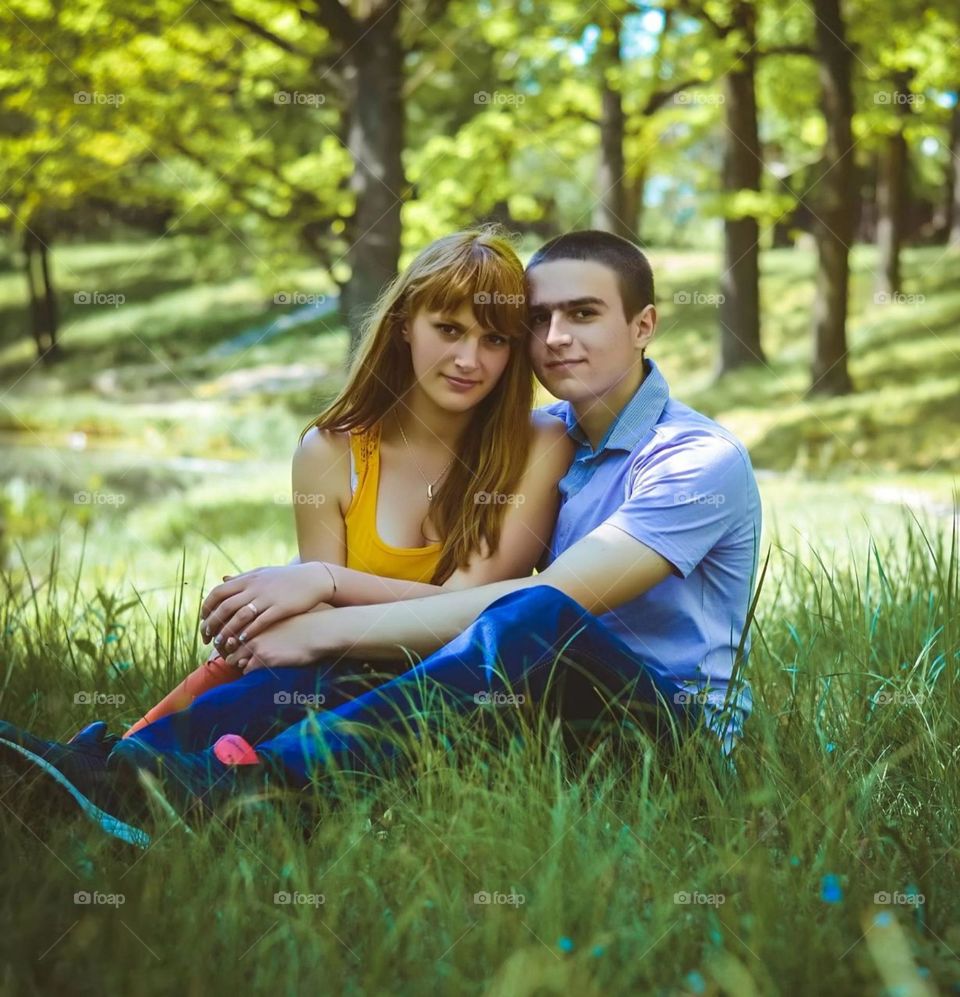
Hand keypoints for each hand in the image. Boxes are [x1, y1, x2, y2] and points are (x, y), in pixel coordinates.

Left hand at [200, 563, 334, 652]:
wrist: (313, 579)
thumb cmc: (286, 578)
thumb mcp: (262, 573)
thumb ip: (242, 578)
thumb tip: (222, 579)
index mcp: (248, 578)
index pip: (217, 593)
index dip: (207, 608)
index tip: (203, 622)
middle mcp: (255, 586)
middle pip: (225, 606)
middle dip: (212, 624)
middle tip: (207, 638)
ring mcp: (267, 597)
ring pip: (240, 616)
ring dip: (228, 631)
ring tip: (221, 644)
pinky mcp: (280, 608)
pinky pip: (260, 622)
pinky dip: (249, 631)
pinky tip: (242, 641)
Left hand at [223, 612, 337, 672]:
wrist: (320, 631)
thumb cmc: (301, 619)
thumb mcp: (278, 609)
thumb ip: (259, 607)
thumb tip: (240, 595)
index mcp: (252, 614)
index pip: (226, 628)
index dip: (226, 639)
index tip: (232, 645)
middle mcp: (250, 627)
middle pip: (225, 645)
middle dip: (227, 653)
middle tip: (234, 658)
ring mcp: (255, 643)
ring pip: (232, 659)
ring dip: (237, 663)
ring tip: (246, 664)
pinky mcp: (263, 658)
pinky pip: (246, 669)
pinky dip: (248, 671)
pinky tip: (258, 668)